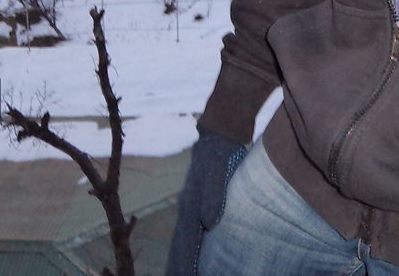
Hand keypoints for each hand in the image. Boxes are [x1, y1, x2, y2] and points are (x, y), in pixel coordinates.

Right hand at [164, 127, 247, 275]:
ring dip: (181, 259)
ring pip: (183, 241)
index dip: (186, 263)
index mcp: (190, 207)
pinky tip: (193, 254)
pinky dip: (189, 248)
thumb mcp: (218, 172)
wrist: (219, 136)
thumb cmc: (220, 154)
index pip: (186, 243)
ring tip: (179, 274)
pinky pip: (191, 233)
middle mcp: (188, 210)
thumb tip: (209, 222)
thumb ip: (214, 196)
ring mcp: (192, 207)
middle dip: (178, 266)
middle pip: (180, 246)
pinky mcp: (199, 204)